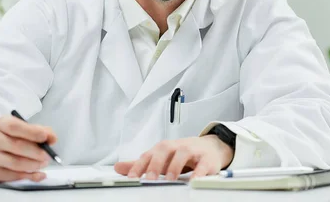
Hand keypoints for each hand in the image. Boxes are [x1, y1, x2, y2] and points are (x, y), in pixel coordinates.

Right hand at [0, 115, 57, 181]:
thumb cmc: (14, 137)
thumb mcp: (27, 129)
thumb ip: (42, 131)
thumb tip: (52, 138)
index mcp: (0, 123)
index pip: (13, 127)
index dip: (31, 132)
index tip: (44, 137)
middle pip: (15, 145)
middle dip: (35, 152)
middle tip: (48, 155)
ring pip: (15, 163)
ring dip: (34, 164)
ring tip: (43, 163)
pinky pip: (14, 176)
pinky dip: (30, 176)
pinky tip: (39, 174)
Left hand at [114, 135, 233, 179]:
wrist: (211, 147)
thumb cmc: (183, 153)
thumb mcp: (161, 158)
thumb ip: (141, 164)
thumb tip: (118, 168)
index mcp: (164, 148)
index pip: (149, 154)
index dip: (140, 165)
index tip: (132, 178)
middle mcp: (177, 147)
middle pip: (165, 149)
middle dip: (156, 163)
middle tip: (149, 178)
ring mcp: (194, 151)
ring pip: (184, 153)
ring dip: (175, 166)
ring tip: (170, 179)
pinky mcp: (207, 159)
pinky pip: (203, 164)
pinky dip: (198, 172)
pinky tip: (193, 181)